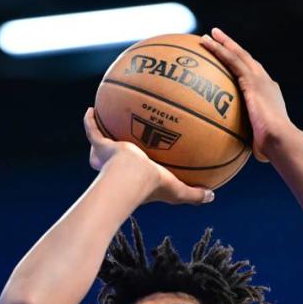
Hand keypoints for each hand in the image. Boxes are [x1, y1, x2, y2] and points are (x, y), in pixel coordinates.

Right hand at [83, 107, 213, 205]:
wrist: (131, 178)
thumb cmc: (154, 186)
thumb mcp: (179, 191)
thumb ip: (194, 194)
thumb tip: (212, 195)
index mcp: (137, 177)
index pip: (139, 170)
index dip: (142, 165)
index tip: (147, 157)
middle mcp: (119, 167)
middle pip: (116, 158)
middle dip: (117, 150)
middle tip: (124, 138)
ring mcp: (108, 156)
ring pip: (102, 144)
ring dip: (104, 133)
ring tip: (107, 118)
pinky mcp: (100, 146)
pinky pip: (92, 130)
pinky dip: (90, 121)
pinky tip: (92, 108)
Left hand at [199, 27, 298, 162]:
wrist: (281, 140)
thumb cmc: (270, 149)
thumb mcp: (257, 143)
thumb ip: (246, 142)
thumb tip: (233, 155)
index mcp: (268, 95)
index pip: (253, 78)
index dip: (242, 69)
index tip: (230, 64)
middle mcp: (266, 83)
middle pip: (246, 60)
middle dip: (232, 48)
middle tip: (218, 38)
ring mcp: (260, 79)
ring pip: (238, 55)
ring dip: (224, 43)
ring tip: (210, 34)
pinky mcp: (252, 80)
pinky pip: (231, 60)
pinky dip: (219, 49)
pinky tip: (207, 43)